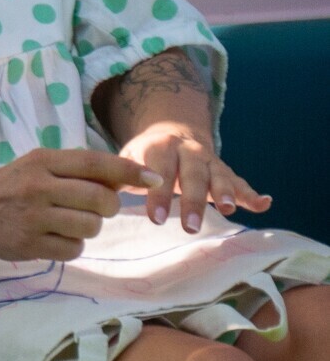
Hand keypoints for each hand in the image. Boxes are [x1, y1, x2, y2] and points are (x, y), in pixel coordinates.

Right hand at [0, 148, 160, 262]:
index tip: (155, 179)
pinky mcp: (29, 244)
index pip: (94, 163)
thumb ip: (77, 171)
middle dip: (107, 206)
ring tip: (68, 222)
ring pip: (90, 227)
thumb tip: (128, 177)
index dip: (129, 171)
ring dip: (88, 228)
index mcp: (42, 161)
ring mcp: (32, 217)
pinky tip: (54, 237)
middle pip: (99, 199)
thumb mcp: (40, 167)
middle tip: (95, 208)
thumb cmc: (13, 186)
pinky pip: (73, 250)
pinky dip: (71, 246)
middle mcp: (37, 186)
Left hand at [118, 120, 270, 232]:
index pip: (158, 169)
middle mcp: (188, 151)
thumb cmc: (143, 156)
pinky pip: (241, 182)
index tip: (154, 218)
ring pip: (219, 177)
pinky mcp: (226, 172)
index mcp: (159, 147)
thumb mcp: (127, 158)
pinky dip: (253, 194)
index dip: (157, 193)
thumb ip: (116, 175)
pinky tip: (265, 204)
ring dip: (226, 193)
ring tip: (230, 210)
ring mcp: (210, 161)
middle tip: (189, 227)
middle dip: (192, 201)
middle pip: (192, 175)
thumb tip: (94, 193)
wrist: (170, 133)